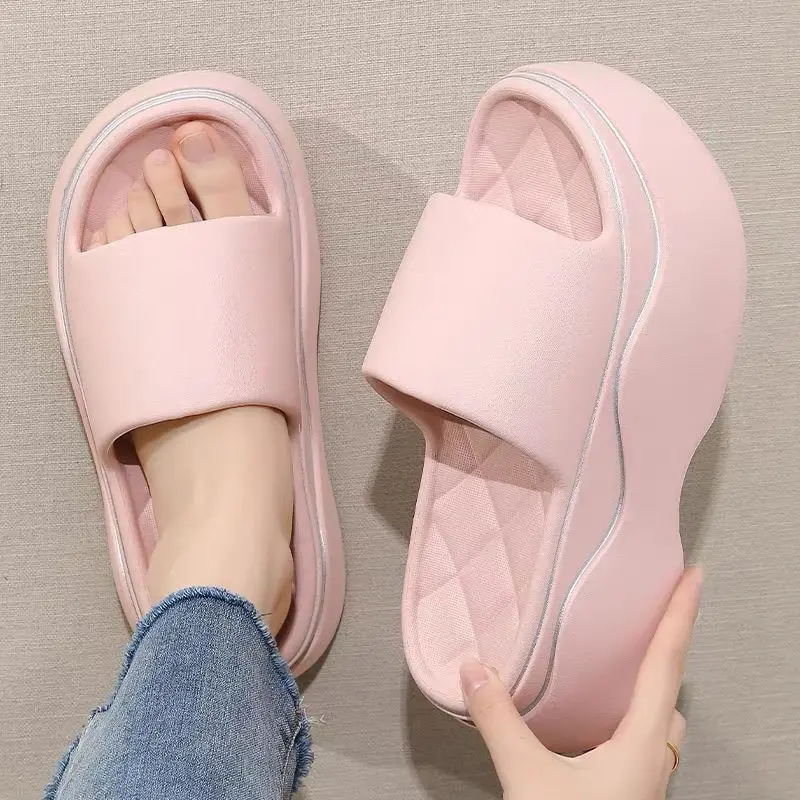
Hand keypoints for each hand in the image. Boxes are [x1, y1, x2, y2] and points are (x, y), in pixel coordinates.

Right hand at [461, 567, 702, 799]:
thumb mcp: (528, 780)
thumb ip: (500, 720)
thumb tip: (475, 669)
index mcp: (639, 745)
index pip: (666, 664)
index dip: (680, 616)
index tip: (695, 577)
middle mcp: (651, 762)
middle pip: (671, 695)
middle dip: (668, 652)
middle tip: (654, 618)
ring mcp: (643, 786)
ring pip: (661, 727)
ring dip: (651, 692)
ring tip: (626, 667)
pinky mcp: (627, 799)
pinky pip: (642, 747)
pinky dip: (630, 721)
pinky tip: (599, 726)